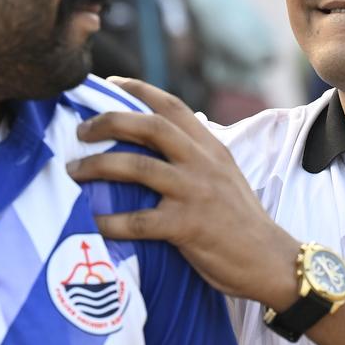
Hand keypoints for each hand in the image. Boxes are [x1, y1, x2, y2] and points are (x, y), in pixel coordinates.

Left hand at [68, 77, 298, 305]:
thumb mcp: (223, 176)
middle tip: (80, 130)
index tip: (107, 83)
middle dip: (109, 121)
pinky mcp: (187, 226)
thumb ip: (194, 158)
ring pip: (137, 167)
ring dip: (98, 166)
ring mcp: (195, 193)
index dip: (137, 90)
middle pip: (150, 126)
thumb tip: (153, 146)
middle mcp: (203, 163)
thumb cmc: (240, 222)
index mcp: (211, 148)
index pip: (172, 106)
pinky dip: (110, 222)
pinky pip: (138, 221)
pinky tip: (92, 224)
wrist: (271, 261)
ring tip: (73, 171)